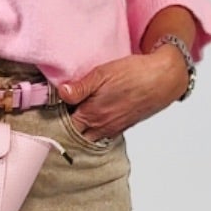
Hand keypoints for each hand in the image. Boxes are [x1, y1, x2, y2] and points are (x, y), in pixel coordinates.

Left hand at [57, 46, 188, 138]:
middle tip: (55, 118)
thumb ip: (80, 86)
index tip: (45, 114)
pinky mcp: (123, 126)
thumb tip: (61, 93)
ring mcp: (113, 128)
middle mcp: (101, 126)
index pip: (63, 126)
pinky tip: (91, 120)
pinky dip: (93, 131)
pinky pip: (102, 134)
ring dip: (79, 131)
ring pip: (89, 137)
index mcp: (92, 115)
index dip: (53, 121)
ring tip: (71, 119)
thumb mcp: (103, 73)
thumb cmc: (135, 73)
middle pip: (75, 136)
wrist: (164, 78)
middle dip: (64, 129)